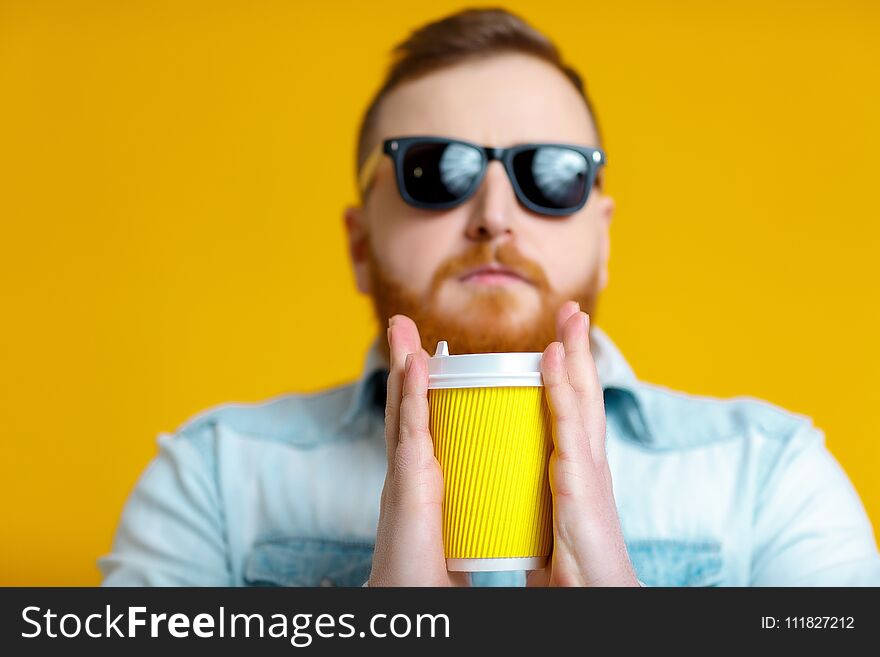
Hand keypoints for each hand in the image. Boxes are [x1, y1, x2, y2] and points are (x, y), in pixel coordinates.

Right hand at [367, 314, 469, 586]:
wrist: (416, 603)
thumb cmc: (434, 576)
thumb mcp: (458, 528)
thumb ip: (470, 510)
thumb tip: (491, 505)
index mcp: (425, 480)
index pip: (426, 426)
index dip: (424, 393)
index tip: (428, 361)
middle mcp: (411, 472)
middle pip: (410, 408)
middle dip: (407, 366)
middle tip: (404, 328)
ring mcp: (405, 476)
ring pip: (404, 410)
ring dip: (402, 365)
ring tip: (400, 328)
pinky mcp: (407, 486)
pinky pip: (410, 431)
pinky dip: (410, 395)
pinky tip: (413, 365)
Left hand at [527, 301, 639, 586]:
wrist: (593, 597)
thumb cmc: (572, 570)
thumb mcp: (551, 522)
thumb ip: (537, 502)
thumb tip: (512, 497)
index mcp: (579, 471)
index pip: (574, 413)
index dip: (569, 376)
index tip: (560, 344)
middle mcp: (588, 461)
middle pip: (583, 394)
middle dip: (577, 351)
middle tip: (571, 313)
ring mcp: (588, 467)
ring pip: (580, 397)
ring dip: (574, 352)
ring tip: (569, 315)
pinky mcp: (580, 480)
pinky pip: (567, 422)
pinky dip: (560, 384)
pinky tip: (552, 354)